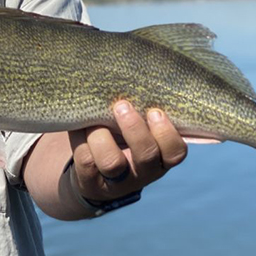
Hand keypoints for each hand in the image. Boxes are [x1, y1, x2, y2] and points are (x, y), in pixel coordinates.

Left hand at [69, 101, 186, 202]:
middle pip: (146, 155)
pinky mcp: (91, 182)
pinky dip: (81, 137)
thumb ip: (142, 110)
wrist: (95, 171)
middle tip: (122, 105)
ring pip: (112, 161)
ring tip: (94, 118)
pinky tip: (80, 123)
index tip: (154, 111)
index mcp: (161, 157)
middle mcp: (143, 172)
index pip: (176, 151)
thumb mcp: (138, 127)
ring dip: (101, 134)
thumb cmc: (122, 136)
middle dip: (134, 128)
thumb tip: (133, 74)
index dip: (167, 133)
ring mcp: (117, 181)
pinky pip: (86, 159)